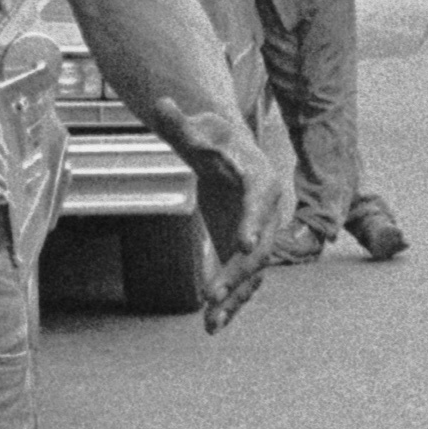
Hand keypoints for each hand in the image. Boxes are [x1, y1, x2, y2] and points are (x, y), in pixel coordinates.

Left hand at [179, 116, 288, 334]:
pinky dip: (230, 302)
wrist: (228, 153)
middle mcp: (266, 212)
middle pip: (258, 246)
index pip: (258, 202)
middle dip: (238, 272)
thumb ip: (179, 123)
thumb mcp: (196, 129)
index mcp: (260, 179)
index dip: (250, 222)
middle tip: (215, 293)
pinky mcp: (243, 250)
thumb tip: (160, 103)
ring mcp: (258, 234)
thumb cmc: (214, 138)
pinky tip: (210, 325)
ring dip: (234, 298)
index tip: (242, 244)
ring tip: (212, 323)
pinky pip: (242, 280)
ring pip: (252, 272)